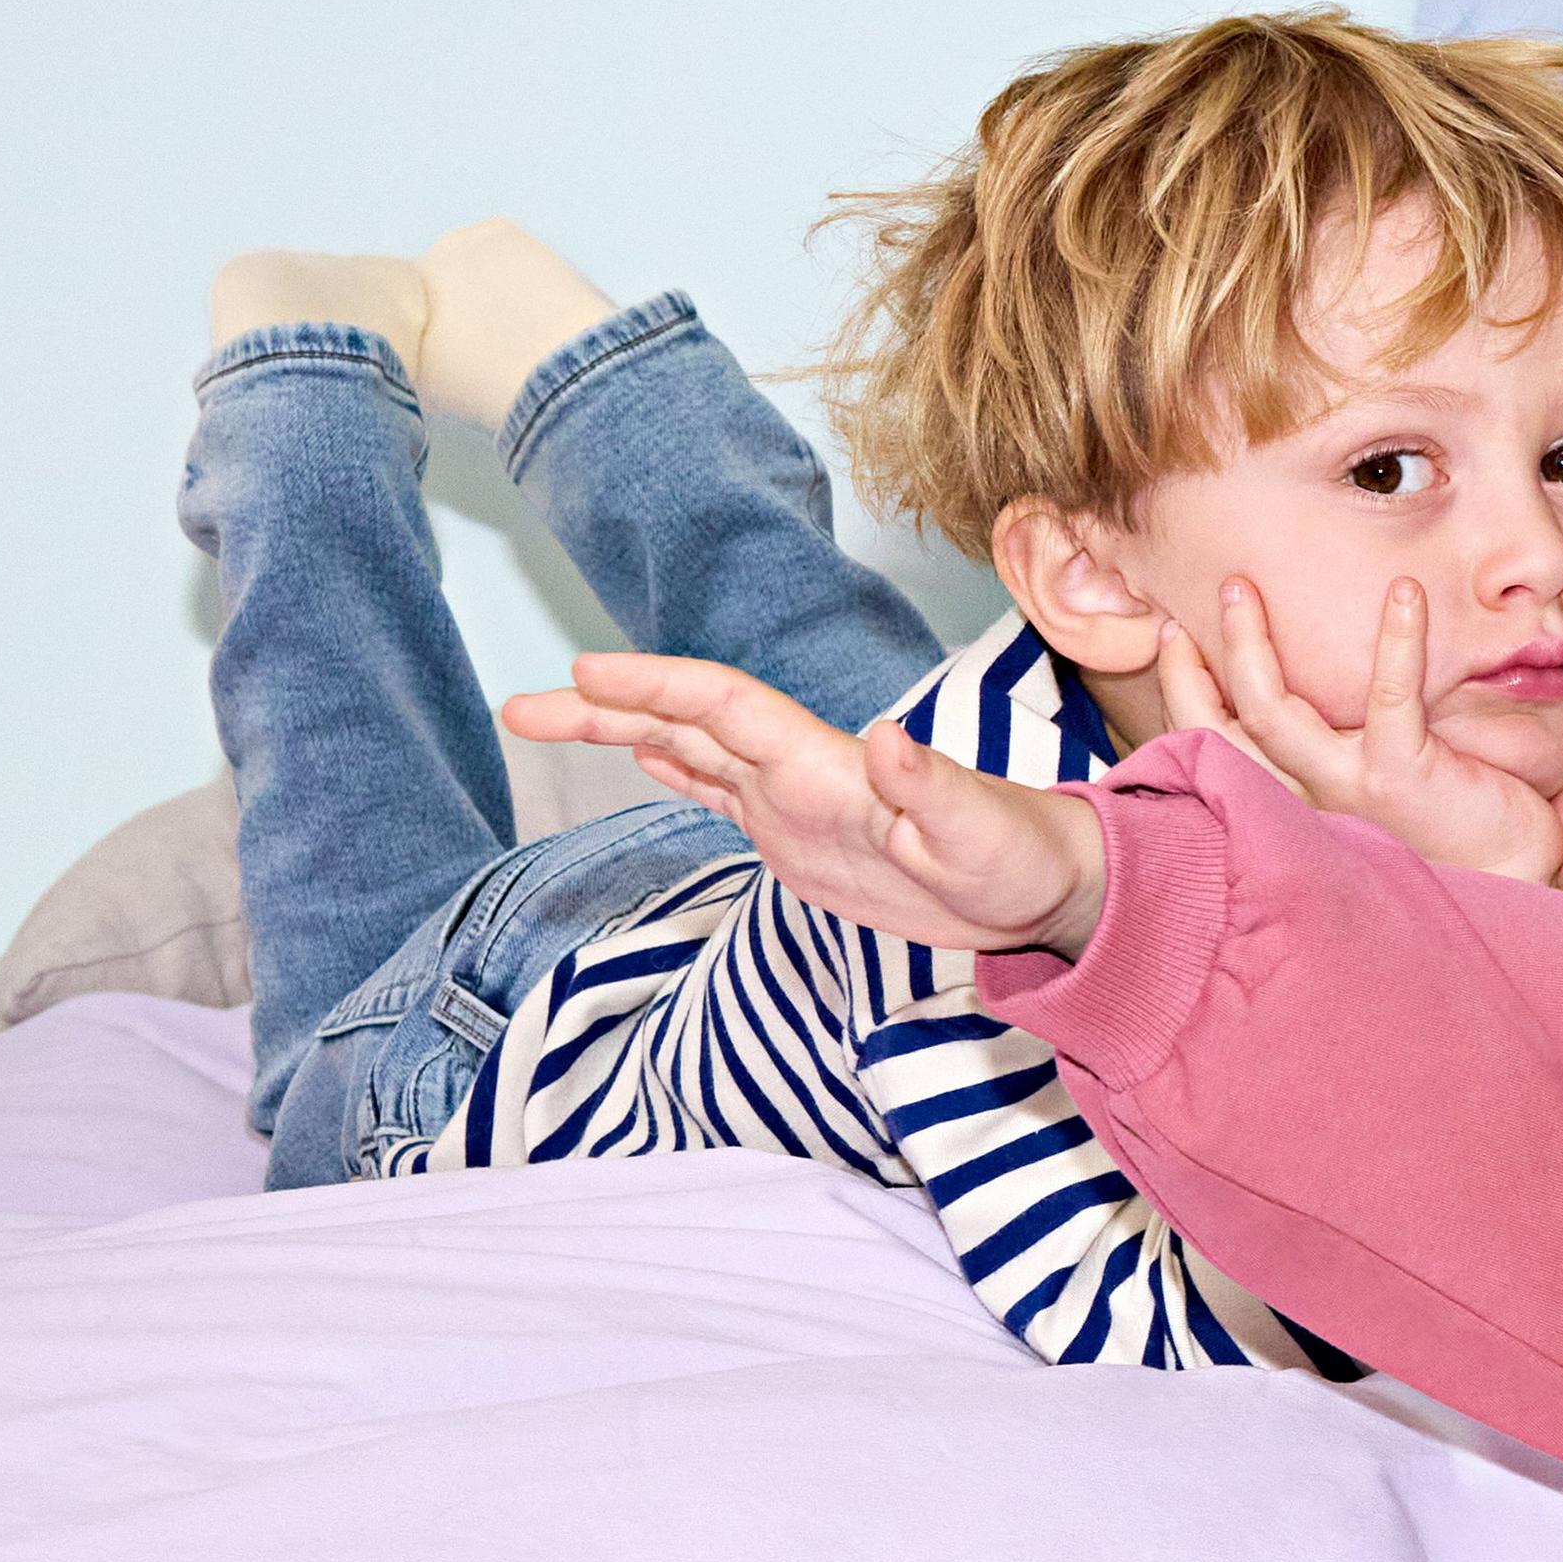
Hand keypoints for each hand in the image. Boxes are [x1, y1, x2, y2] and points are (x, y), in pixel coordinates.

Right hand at [520, 654, 1106, 962]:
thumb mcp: (981, 835)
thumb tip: (885, 738)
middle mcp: (799, 770)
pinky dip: (670, 769)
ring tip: (539, 719)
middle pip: (686, 721)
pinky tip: (637, 757)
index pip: (725, 708)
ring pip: (688, 750)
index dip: (657, 688)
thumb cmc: (1018, 857)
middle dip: (605, 709)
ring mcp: (794, 800)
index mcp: (827, 765)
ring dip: (618, 734)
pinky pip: (719, 791)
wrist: (1039, 887)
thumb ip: (933, 787)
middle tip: (522, 704)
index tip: (587, 675)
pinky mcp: (798, 834)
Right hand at [1140, 576, 1562, 892]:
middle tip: (1216, 592)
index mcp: (1291, 802)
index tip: (1171, 636)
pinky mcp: (1401, 775)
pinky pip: (1391, 696)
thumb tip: (1323, 681)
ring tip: (1243, 589)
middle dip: (1196, 662)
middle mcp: (1305, 800)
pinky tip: (1405, 591)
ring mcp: (1347, 788)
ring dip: (1250, 644)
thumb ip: (1334, 749)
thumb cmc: (1446, 831)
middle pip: (1222, 728)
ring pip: (1272, 711)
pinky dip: (1398, 640)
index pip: (1216, 747)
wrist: (1512, 877)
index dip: (1183, 692)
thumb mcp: (1369, 791)